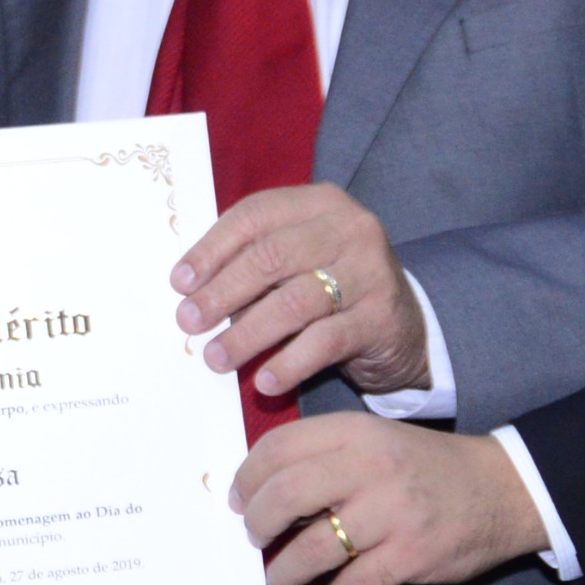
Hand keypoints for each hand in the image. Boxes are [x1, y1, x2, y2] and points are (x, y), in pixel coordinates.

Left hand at [174, 185, 427, 399]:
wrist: (404, 327)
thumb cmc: (333, 288)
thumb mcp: (299, 261)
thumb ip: (255, 263)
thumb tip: (192, 294)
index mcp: (320, 203)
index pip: (255, 215)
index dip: (212, 249)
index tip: (179, 283)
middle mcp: (350, 228)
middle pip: (271, 256)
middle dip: (222, 292)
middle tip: (189, 322)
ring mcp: (370, 271)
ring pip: (295, 301)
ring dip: (247, 334)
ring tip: (215, 358)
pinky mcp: (381, 317)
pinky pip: (325, 341)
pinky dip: (289, 363)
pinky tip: (265, 381)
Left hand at [234, 413, 547, 584]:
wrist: (502, 489)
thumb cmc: (426, 468)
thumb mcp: (375, 440)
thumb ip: (324, 455)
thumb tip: (260, 490)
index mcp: (356, 432)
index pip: (279, 447)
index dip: (247, 477)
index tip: (238, 500)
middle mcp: (371, 468)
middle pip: (284, 496)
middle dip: (256, 526)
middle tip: (253, 541)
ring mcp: (392, 514)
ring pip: (311, 550)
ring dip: (283, 574)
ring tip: (276, 583)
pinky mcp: (411, 556)